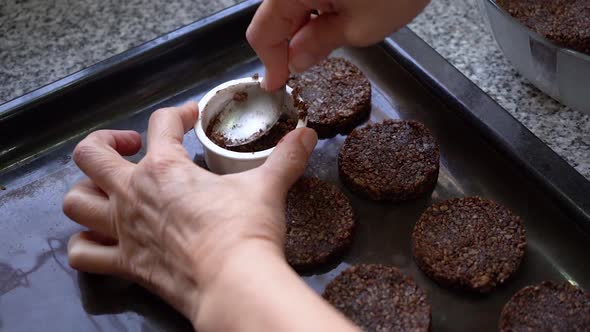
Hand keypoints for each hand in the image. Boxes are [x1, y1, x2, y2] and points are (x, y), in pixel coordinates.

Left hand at [63, 101, 317, 324]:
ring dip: (87, 192)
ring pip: (76, 202)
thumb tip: (307, 136)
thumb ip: (286, 158)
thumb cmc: (246, 231)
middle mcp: (134, 194)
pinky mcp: (125, 265)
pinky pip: (85, 254)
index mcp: (166, 169)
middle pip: (91, 155)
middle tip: (131, 148)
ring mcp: (124, 230)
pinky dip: (87, 244)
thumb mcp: (268, 187)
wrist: (234, 282)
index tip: (191, 118)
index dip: (177, 113)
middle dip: (105, 144)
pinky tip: (103, 239)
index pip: (161, 123)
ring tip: (109, 191)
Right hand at [246, 0, 429, 90]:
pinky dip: (314, 11)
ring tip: (328, 42)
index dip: (269, 63)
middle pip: (274, 17)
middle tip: (305, 69)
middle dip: (286, 46)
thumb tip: (296, 60)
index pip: (263, 33)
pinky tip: (335, 21)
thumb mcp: (359, 27)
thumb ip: (320, 44)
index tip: (277, 85)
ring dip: (302, 28)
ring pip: (290, 6)